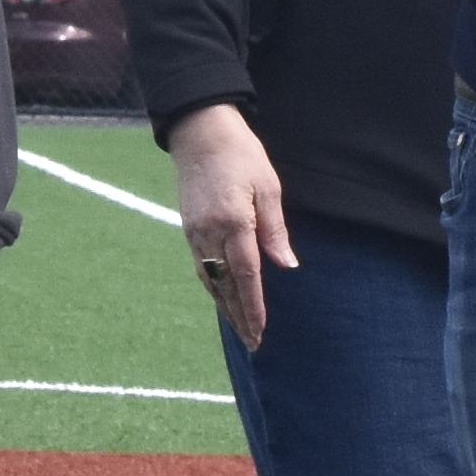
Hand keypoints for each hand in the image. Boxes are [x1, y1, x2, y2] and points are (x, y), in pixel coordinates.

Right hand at [165, 102, 296, 354]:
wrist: (199, 132)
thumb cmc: (240, 154)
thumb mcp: (268, 186)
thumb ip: (275, 229)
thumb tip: (286, 265)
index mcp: (233, 222)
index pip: (247, 275)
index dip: (254, 306)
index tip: (261, 330)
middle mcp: (209, 233)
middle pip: (226, 285)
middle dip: (240, 316)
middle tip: (254, 343)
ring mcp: (195, 232)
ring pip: (210, 280)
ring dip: (225, 307)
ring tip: (240, 329)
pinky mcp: (189, 228)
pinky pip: (201, 267)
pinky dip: (213, 287)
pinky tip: (223, 298)